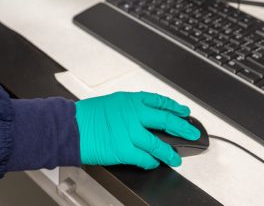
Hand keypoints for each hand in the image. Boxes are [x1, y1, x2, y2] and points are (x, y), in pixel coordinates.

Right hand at [74, 91, 200, 169]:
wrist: (71, 126)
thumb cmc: (88, 115)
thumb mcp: (113, 102)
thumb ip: (131, 108)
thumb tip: (147, 116)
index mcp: (131, 100)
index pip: (160, 102)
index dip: (175, 107)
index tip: (184, 112)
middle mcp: (133, 115)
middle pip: (166, 120)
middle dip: (183, 128)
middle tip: (192, 133)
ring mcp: (130, 133)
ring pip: (158, 144)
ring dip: (170, 152)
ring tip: (176, 157)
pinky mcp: (124, 150)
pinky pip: (144, 158)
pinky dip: (151, 162)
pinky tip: (154, 163)